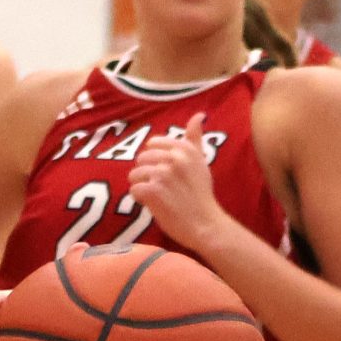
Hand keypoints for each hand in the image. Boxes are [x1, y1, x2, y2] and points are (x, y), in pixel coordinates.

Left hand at [127, 111, 223, 248]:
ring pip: (134, 174)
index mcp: (185, 148)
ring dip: (143, 187)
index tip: (167, 174)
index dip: (155, 161)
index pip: (153, 144)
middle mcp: (174, 157)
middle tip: (164, 189)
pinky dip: (141, 199)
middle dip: (147, 174)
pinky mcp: (153, 190)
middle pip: (141, 159)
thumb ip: (195, 139)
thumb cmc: (202, 195)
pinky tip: (155, 205)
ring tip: (159, 197)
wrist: (206, 225)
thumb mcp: (201, 162)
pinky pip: (134, 189)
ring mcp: (163, 173)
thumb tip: (199, 115)